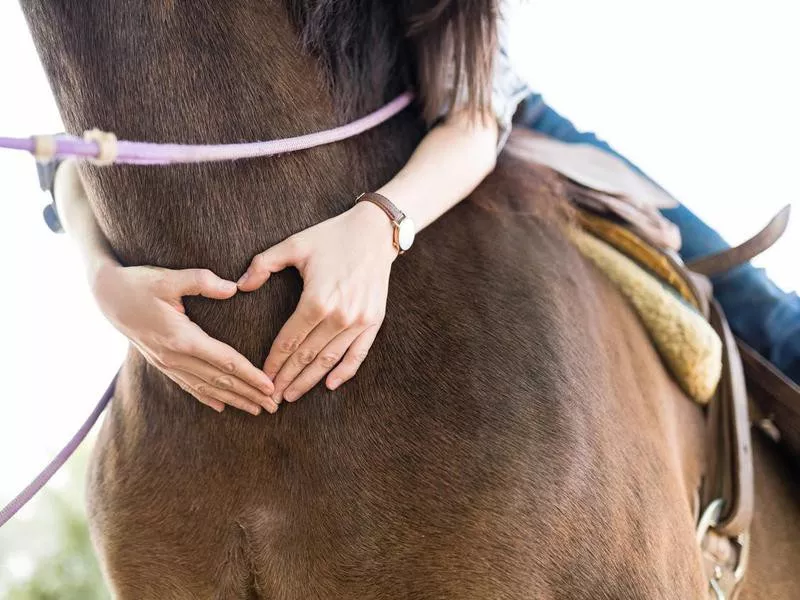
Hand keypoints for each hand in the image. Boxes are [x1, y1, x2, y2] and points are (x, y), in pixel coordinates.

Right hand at [91, 262, 276, 413]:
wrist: (106, 295)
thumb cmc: (140, 282)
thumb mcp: (169, 277)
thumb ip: (202, 281)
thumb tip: (233, 288)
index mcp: (182, 338)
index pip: (225, 361)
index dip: (250, 375)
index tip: (270, 387)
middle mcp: (175, 357)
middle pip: (220, 381)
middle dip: (249, 394)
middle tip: (273, 406)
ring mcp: (167, 363)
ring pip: (206, 388)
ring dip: (234, 400)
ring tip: (256, 409)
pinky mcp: (161, 362)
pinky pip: (188, 385)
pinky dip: (207, 397)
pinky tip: (222, 406)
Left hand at [237, 202, 395, 402]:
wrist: (375, 232)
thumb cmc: (331, 236)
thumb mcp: (294, 244)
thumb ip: (263, 264)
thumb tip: (240, 286)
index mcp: (316, 300)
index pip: (289, 340)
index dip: (273, 361)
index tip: (261, 376)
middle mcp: (339, 316)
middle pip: (307, 356)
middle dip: (287, 378)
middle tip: (271, 397)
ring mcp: (359, 321)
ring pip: (329, 359)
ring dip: (310, 380)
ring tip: (292, 395)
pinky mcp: (374, 321)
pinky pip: (358, 354)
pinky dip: (344, 372)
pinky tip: (329, 385)